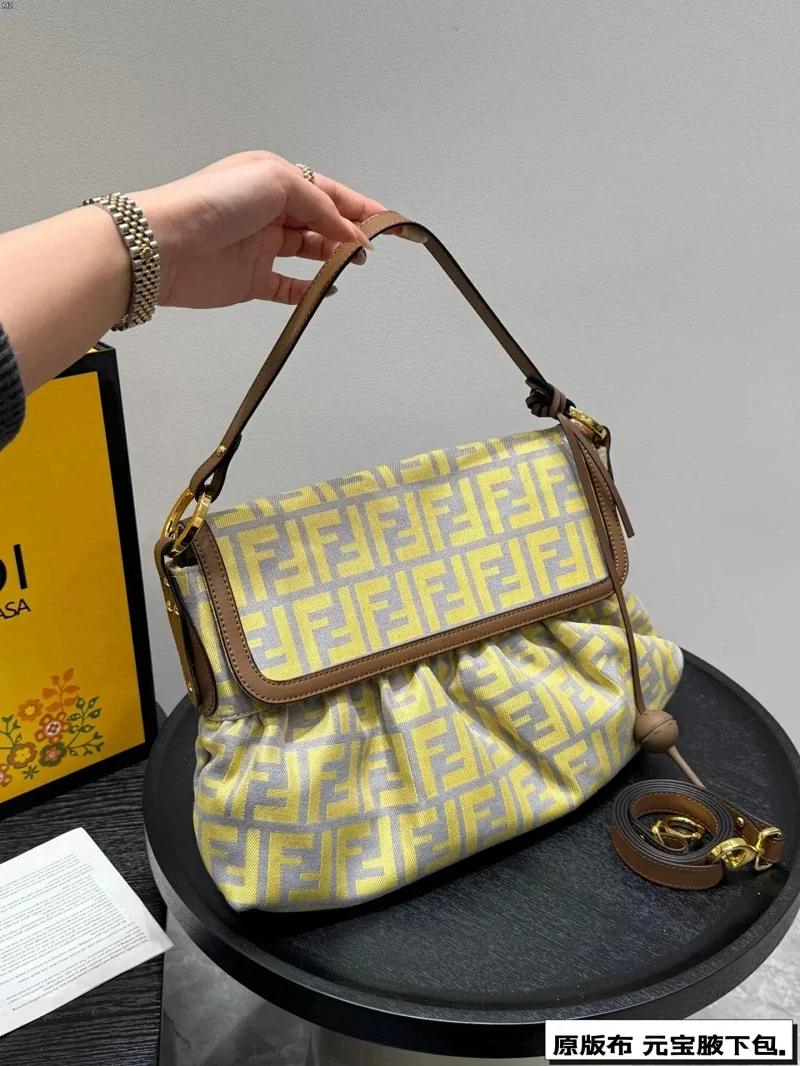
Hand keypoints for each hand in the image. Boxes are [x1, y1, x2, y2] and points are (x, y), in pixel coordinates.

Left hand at [131, 151, 385, 307]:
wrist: (165, 245)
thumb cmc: (214, 201)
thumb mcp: (276, 182)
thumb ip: (319, 206)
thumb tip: (349, 232)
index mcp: (273, 179)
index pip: (326, 191)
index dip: (358, 207)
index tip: (388, 222)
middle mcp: (267, 211)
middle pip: (320, 222)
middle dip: (349, 232)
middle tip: (371, 248)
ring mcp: (260, 247)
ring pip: (308, 252)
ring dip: (333, 257)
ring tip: (353, 264)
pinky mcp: (251, 281)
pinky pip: (289, 287)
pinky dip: (310, 290)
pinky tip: (328, 289)